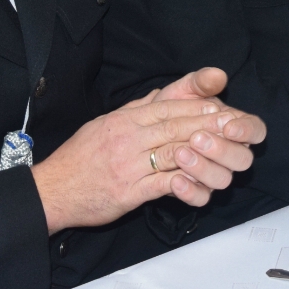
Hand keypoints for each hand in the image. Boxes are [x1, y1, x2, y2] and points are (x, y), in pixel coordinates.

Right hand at [30, 77, 264, 235]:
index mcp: (124, 119)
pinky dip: (184, 183)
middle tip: (234, 126)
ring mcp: (129, 165)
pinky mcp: (128, 192)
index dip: (197, 107)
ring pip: (173, 152)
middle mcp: (128, 137)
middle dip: (208, 125)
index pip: (167, 108)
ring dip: (203, 152)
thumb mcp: (105, 123)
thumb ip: (135, 110)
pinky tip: (200, 183)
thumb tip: (161, 96)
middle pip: (176, 126)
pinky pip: (162, 185)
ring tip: (225, 151)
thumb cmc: (79, 157)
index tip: (221, 108)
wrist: (53, 189)